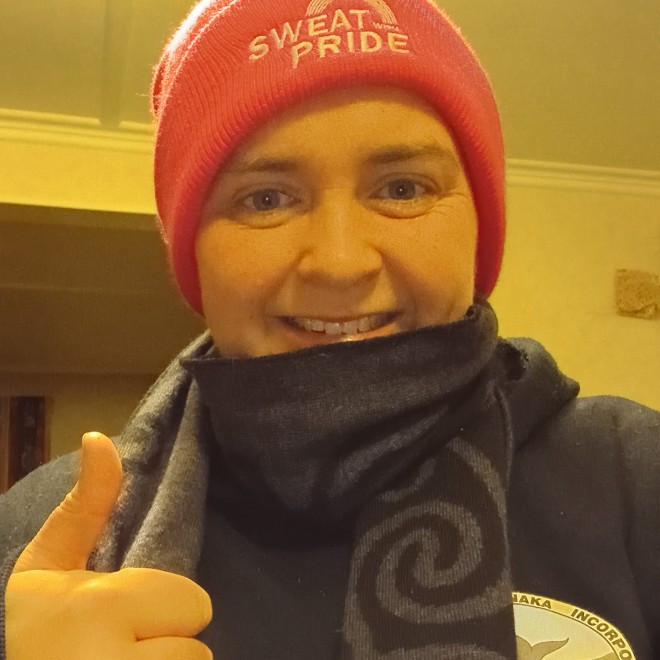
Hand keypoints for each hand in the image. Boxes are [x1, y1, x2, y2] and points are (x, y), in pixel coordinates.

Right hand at [5, 432, 212, 658]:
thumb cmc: (27, 633)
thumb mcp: (46, 566)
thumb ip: (85, 506)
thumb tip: (99, 437)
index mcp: (97, 610)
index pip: (195, 603)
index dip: (159, 611)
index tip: (114, 621)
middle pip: (197, 654)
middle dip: (162, 650)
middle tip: (112, 656)